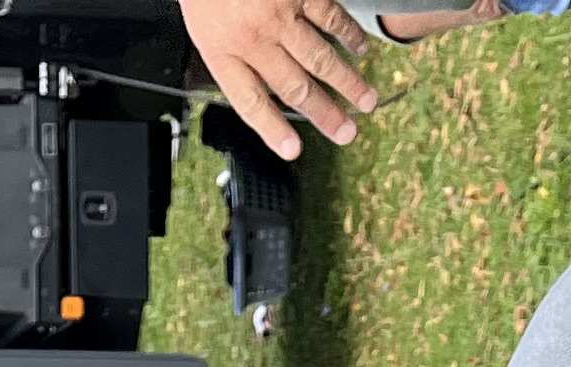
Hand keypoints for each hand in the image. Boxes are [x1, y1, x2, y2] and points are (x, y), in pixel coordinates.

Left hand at [181, 0, 378, 157]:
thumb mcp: (204, 24)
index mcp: (221, 50)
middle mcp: (252, 37)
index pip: (251, 102)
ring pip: (320, 58)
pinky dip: (350, 35)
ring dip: (348, 83)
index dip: (272, 130)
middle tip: (346, 133)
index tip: (293, 150)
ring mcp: (279, 13)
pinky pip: (331, 17)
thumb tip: (262, 87)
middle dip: (324, 115)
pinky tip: (361, 48)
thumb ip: (229, 54)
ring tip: (366, 101)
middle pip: (294, 87)